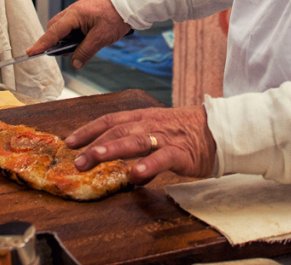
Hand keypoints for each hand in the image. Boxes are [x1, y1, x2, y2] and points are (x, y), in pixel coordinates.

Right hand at [26, 0, 130, 68]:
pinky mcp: (83, 15)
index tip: (30, 52)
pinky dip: (74, 36)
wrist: (129, 5)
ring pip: (63, 29)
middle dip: (55, 42)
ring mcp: (78, 13)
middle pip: (54, 29)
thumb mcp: (100, 38)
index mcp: (74, 15)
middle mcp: (73, 12)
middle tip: (65, 53)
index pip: (53, 31)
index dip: (42, 43)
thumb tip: (74, 64)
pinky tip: (84, 42)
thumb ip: (85, 51)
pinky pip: (72, 27)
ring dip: (67, 40)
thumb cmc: (115, 17)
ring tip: (81, 46)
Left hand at [66, 106, 216, 184]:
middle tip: (76, 160)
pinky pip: (163, 158)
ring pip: (134, 140)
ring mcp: (165, 137)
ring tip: (93, 159)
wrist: (221, 130)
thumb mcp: (158, 131)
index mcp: (144, 116)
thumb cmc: (187, 132)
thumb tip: (118, 161)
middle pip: (117, 129)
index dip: (88, 129)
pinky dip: (148, 165)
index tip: (70, 141)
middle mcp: (151, 123)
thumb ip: (137, 143)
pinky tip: (135, 174)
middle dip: (94, 144)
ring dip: (111, 149)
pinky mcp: (181, 152)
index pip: (110, 119)